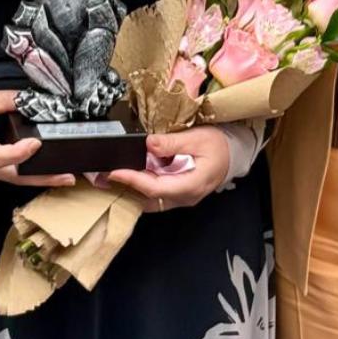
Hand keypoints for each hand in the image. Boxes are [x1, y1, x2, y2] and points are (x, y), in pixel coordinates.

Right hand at [0, 89, 74, 187]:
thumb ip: (3, 100)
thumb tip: (27, 98)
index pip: (2, 157)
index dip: (20, 153)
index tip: (37, 142)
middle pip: (15, 178)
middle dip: (43, 179)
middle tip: (68, 177)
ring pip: (13, 180)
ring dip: (38, 180)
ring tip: (62, 178)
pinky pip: (8, 175)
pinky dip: (27, 175)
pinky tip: (41, 171)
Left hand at [106, 126, 229, 212]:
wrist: (234, 154)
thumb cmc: (218, 145)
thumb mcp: (198, 138)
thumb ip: (173, 143)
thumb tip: (149, 144)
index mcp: (190, 185)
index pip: (155, 188)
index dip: (133, 180)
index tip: (115, 172)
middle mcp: (184, 197)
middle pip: (150, 198)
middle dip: (126, 189)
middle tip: (103, 177)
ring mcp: (181, 197)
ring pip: (151, 200)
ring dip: (132, 190)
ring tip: (111, 178)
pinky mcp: (178, 193)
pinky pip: (157, 195)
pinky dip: (141, 188)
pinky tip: (130, 178)